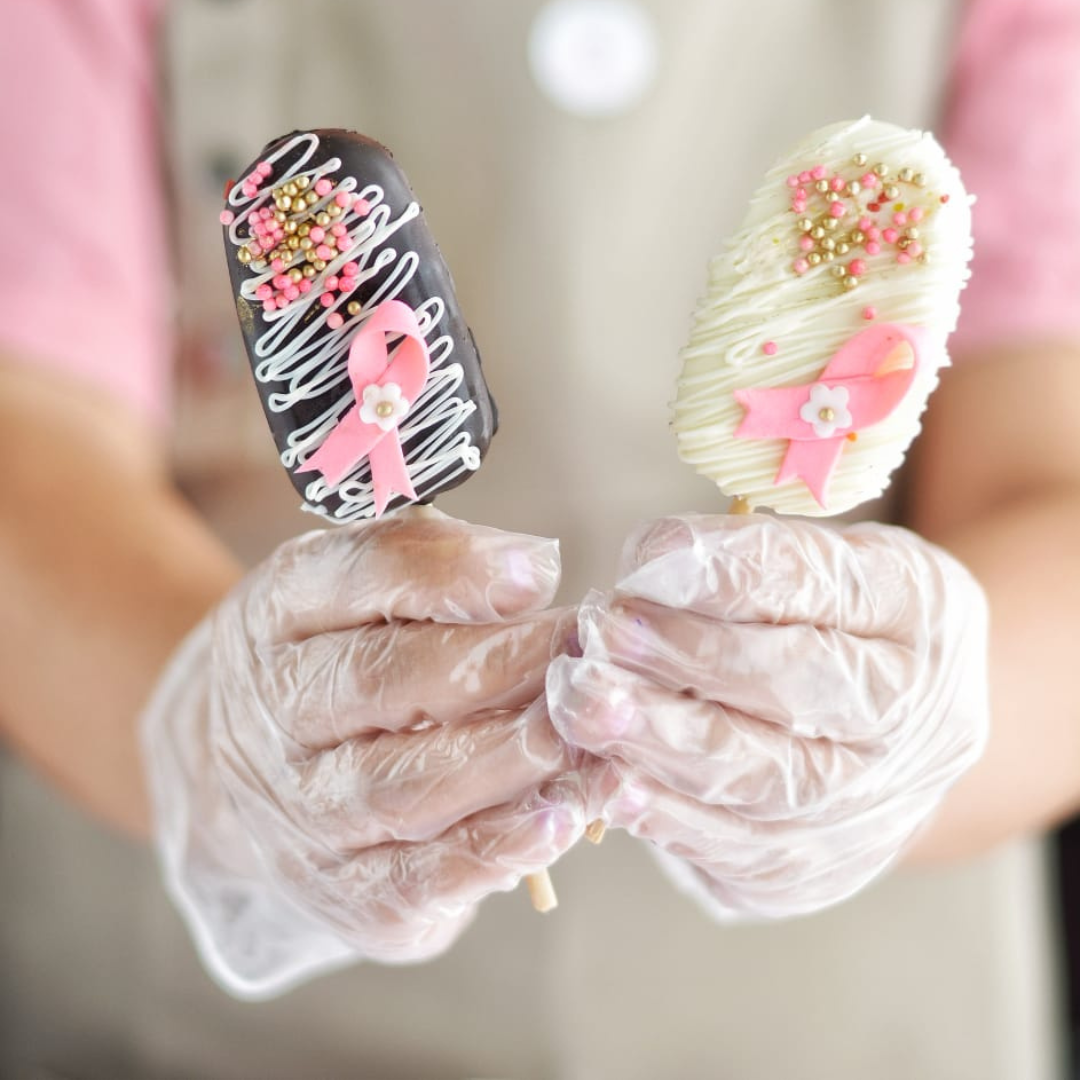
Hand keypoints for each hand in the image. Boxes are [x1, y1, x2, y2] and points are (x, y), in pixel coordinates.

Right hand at [142, 510, 582, 997]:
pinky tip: (562, 819)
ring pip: (406, 785)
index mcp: (278, 613)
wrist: (241, 780)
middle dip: (503, 664)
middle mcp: (276, 712)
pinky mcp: (339, 892)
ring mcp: (299, 811)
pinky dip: (495, 850)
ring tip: (592, 737)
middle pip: (385, 679)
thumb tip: (532, 572)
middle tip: (589, 656)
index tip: (539, 569)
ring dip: (512, 759)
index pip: (355, 574)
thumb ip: (429, 570)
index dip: (450, 570)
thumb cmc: (331, 664)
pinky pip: (416, 879)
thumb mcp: (347, 593)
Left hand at [547, 513, 988, 919]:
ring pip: (759, 778)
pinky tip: (609, 782)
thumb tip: (651, 565)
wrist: (890, 743)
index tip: (646, 556)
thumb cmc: (834, 628)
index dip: (729, 573)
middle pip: (797, 687)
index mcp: (918, 610)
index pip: (822, 584)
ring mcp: (872, 807)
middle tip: (605, 628)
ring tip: (584, 703)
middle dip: (689, 655)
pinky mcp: (815, 870)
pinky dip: (666, 816)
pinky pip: (735, 849)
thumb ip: (748, 560)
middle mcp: (913, 716)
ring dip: (659, 738)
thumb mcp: (818, 566)